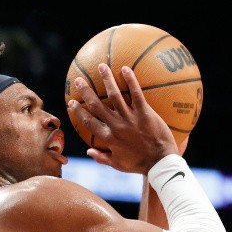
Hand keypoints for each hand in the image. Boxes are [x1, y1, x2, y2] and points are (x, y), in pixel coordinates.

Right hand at [67, 63, 183, 173]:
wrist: (160, 162)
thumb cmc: (139, 164)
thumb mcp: (117, 164)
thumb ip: (101, 158)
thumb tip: (88, 151)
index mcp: (108, 138)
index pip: (88, 122)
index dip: (78, 111)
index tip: (71, 102)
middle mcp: (116, 126)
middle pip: (97, 105)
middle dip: (86, 91)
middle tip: (79, 80)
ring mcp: (130, 118)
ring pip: (115, 95)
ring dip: (106, 79)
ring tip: (101, 66)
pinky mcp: (145, 113)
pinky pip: (136, 94)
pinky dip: (130, 80)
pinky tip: (126, 69)